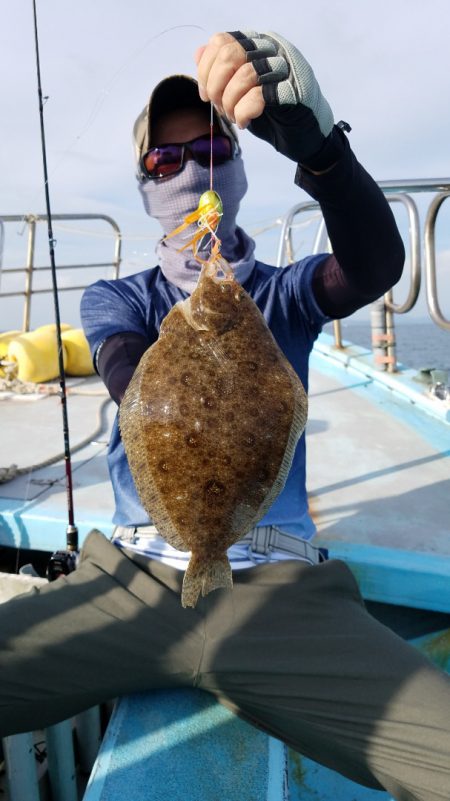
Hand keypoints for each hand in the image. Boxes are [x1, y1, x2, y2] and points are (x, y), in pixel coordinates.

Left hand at [196, 30, 334, 163]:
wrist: (306, 137)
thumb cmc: (273, 114)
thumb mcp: (241, 92)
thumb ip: (221, 72)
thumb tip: (198, 53)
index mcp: (259, 45)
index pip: (222, 42)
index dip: (206, 69)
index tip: (206, 96)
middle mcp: (273, 50)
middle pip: (231, 54)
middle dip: (216, 85)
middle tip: (220, 107)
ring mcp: (286, 68)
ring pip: (245, 74)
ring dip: (231, 102)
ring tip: (234, 117)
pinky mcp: (294, 91)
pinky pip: (259, 96)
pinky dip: (244, 112)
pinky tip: (245, 122)